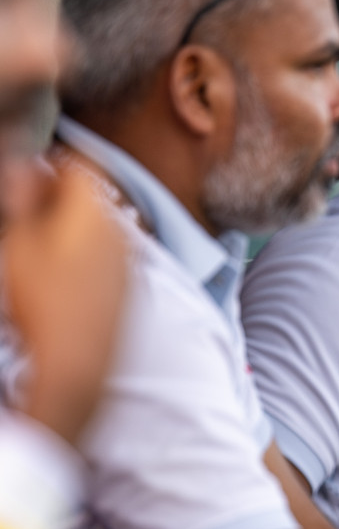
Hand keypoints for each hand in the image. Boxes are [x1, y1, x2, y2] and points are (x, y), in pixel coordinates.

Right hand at [2, 160, 127, 443]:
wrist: (78, 364)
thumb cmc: (45, 302)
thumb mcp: (19, 243)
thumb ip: (24, 197)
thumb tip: (24, 165)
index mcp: (95, 214)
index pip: (84, 169)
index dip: (56, 164)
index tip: (32, 171)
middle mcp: (121, 233)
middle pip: (94, 199)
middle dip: (60, 196)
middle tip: (28, 206)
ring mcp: (128, 264)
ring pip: (101, 229)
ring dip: (72, 226)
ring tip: (37, 243)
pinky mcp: (127, 292)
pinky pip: (106, 259)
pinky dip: (83, 256)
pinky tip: (58, 277)